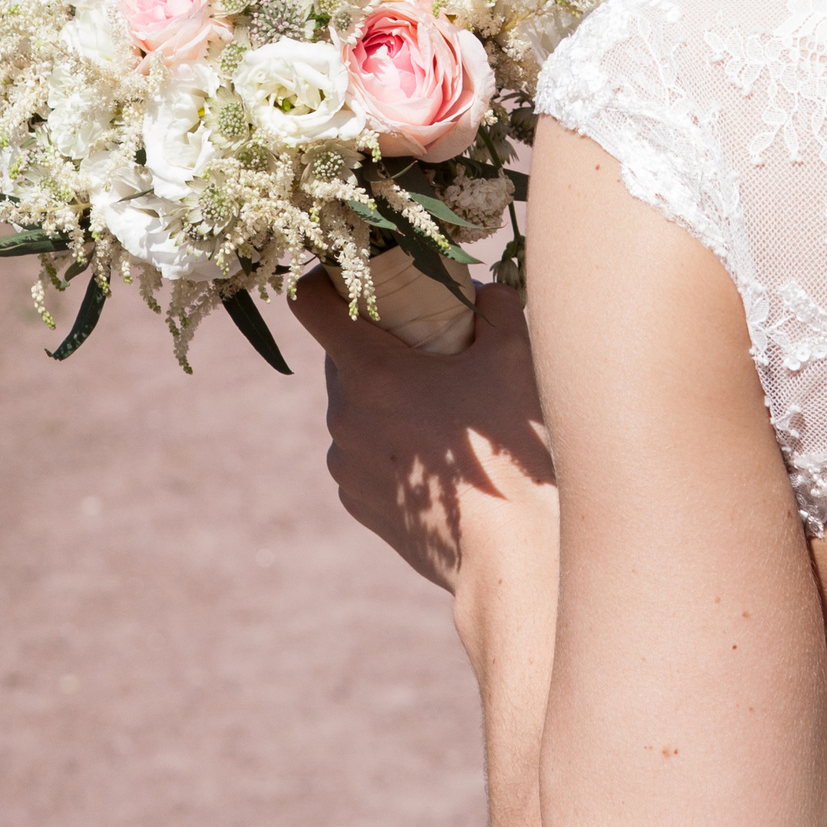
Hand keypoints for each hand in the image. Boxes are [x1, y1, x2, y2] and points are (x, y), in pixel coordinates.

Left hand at [289, 274, 555, 595]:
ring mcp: (346, 466)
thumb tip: (481, 290)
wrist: (511, 555)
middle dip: (380, 342)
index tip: (355, 271)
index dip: (327, 276)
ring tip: (447, 408)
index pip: (310, 302)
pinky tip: (442, 455)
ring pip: (357, 407)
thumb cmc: (515, 451)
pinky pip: (366, 453)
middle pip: (343, 357)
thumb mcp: (516, 356)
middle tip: (431, 344)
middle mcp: (344, 418)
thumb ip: (494, 306)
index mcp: (371, 374)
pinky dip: (393, 442)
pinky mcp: (359, 503)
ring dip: (389, 397)